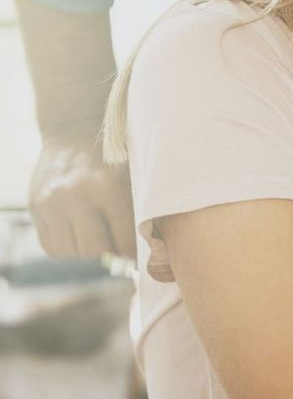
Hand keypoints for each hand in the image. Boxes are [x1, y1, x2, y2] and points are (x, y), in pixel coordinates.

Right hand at [29, 136, 135, 258]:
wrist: (72, 129)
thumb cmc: (114, 155)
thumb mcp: (132, 174)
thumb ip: (138, 209)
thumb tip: (150, 249)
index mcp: (107, 187)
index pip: (123, 239)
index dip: (134, 258)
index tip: (141, 264)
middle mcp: (75, 197)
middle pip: (94, 252)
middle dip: (111, 265)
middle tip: (123, 268)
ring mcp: (51, 204)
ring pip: (69, 254)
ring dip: (88, 263)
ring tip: (103, 260)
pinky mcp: (35, 208)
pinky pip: (50, 246)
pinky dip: (67, 254)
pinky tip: (82, 248)